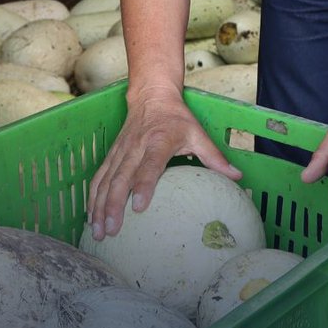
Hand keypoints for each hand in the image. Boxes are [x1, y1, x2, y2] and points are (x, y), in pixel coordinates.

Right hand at [86, 92, 241, 238]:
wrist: (151, 96)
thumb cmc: (177, 118)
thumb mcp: (198, 133)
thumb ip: (215, 157)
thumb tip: (237, 177)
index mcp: (158, 141)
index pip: (150, 165)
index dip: (143, 185)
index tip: (139, 207)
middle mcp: (136, 147)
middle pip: (120, 177)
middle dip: (113, 205)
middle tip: (112, 230)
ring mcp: (120, 151)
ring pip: (105, 180)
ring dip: (98, 206)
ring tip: (97, 231)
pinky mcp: (111, 154)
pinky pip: (98, 176)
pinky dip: (92, 197)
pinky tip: (90, 216)